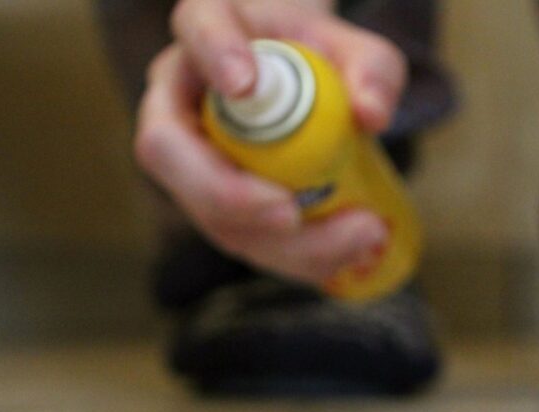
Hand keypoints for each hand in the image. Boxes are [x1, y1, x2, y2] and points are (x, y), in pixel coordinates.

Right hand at [134, 0, 407, 284]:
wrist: (309, 91)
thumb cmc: (323, 61)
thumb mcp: (358, 52)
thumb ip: (373, 70)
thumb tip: (371, 116)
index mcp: (210, 29)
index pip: (196, 27)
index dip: (213, 56)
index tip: (244, 84)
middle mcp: (180, 97)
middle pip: (165, 148)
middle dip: (227, 193)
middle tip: (290, 214)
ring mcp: (189, 161)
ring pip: (204, 211)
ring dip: (280, 242)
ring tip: (360, 236)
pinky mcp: (216, 208)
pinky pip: (243, 241)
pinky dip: (299, 258)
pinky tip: (351, 254)